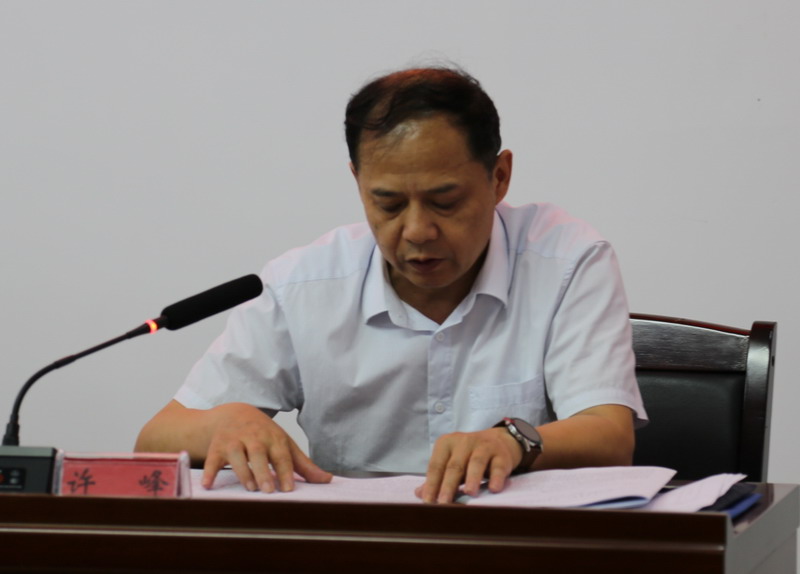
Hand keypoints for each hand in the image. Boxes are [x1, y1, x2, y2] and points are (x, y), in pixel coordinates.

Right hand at [202, 403, 331, 492]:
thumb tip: (328, 480)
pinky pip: (212, 459)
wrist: (235, 413)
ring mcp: (234, 441)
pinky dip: (209, 471)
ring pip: (237, 455)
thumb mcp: (285, 444)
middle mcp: (254, 437)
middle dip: (263, 471)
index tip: (288, 489)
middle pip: (258, 453)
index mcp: (274, 438)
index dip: (285, 471)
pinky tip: (207, 486)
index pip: (281, 455)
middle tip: (268, 490)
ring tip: (250, 488)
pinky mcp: (217, 447)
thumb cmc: (265, 434)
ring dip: (242, 472)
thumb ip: (304, 465)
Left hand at [417, 427, 521, 503]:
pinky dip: (496, 477)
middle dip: (448, 485)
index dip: (432, 484)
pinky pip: (498, 466)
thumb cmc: (468, 456)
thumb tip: (419, 494)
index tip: (428, 502)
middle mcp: (464, 442)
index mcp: (446, 444)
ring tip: (469, 493)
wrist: (498, 441)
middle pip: (454, 465)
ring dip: (472, 478)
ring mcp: (483, 446)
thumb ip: (437, 478)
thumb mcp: (451, 463)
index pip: (436, 465)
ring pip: (476, 462)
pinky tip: (493, 489)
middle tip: (444, 502)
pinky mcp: (501, 455)